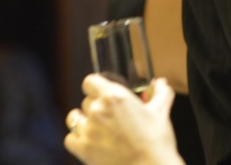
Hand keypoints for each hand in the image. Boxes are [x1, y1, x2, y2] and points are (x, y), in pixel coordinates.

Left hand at [64, 75, 182, 164]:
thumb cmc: (156, 142)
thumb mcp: (160, 113)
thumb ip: (160, 93)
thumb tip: (161, 83)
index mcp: (114, 96)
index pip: (90, 82)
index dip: (95, 87)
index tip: (100, 93)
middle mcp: (98, 110)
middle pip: (85, 101)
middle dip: (95, 108)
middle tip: (110, 119)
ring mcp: (88, 129)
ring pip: (74, 118)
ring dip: (83, 122)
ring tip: (97, 130)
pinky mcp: (83, 148)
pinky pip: (70, 138)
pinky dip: (77, 140)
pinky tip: (90, 143)